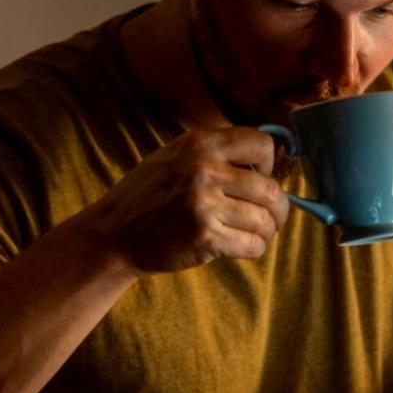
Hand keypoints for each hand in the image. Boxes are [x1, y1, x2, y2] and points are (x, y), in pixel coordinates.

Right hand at [82, 127, 290, 273]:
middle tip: (270, 218)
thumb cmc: (149, 196)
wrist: (114, 235)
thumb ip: (215, 152)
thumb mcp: (175, 156)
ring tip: (254, 234)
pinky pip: (252, 245)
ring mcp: (204, 203)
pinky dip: (254, 249)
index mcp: (200, 143)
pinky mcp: (204, 236)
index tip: (261, 179)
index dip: (269, 164)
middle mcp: (204, 169)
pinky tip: (242, 247)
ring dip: (266, 232)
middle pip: (271, 190)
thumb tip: (266, 161)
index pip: (262, 144)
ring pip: (265, 220)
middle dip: (277, 208)